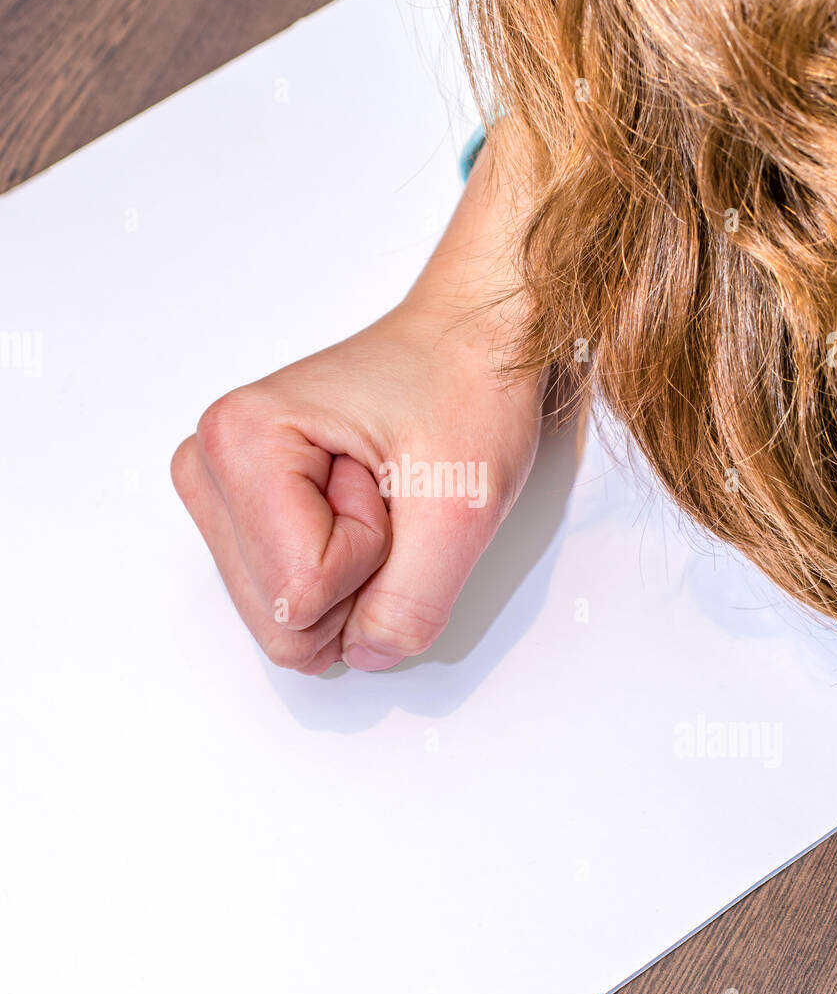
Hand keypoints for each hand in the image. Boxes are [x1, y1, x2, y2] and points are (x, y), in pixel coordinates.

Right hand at [171, 121, 543, 672]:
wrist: (471, 341)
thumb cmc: (465, 386)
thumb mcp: (463, 506)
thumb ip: (411, 604)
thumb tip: (365, 653)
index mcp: (241, 440)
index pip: (300, 596)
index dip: (373, 559)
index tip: (393, 483)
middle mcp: (208, 462)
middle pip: (278, 619)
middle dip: (357, 576)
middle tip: (388, 496)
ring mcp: (219, 488)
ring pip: (282, 617)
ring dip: (352, 574)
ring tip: (378, 494)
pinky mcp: (241, 510)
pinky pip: (289, 599)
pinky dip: (343, 571)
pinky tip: (360, 504)